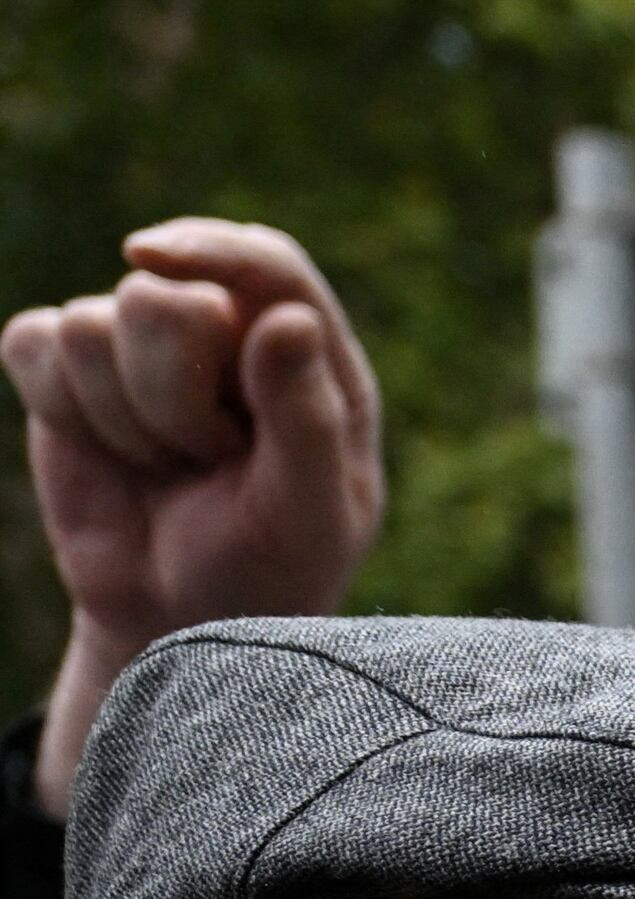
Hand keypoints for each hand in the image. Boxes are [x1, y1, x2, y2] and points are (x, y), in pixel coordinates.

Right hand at [5, 220, 385, 816]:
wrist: (178, 620)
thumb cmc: (266, 572)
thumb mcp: (307, 514)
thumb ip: (307, 419)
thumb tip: (289, 318)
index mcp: (308, 358)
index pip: (266, 264)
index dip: (211, 249)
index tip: (150, 258)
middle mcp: (227, 333)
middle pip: (160, 295)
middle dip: (171, 394)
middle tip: (206, 460)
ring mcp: (142, 346)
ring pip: (89, 323)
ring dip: (121, 416)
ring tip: (166, 466)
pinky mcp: (69, 368)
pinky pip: (32, 341)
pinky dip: (62, 406)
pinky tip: (107, 450)